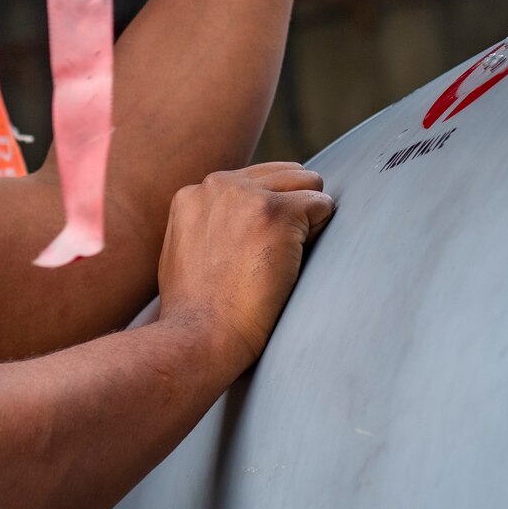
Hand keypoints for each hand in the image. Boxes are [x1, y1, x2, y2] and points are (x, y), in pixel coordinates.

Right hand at [156, 163, 333, 374]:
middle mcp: (217, 185)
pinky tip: (293, 264)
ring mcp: (247, 195)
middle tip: (274, 256)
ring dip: (307, 220)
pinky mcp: (277, 212)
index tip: (255, 251)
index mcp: (192, 194)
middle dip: (291, 209)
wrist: (201, 334)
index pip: (254, 180)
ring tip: (284, 259)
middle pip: (285, 174)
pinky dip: (320, 235)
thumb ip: (207, 224)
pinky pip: (323, 206)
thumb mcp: (184, 252)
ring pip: (308, 183)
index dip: (266, 215)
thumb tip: (236, 220)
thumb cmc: (196, 311)